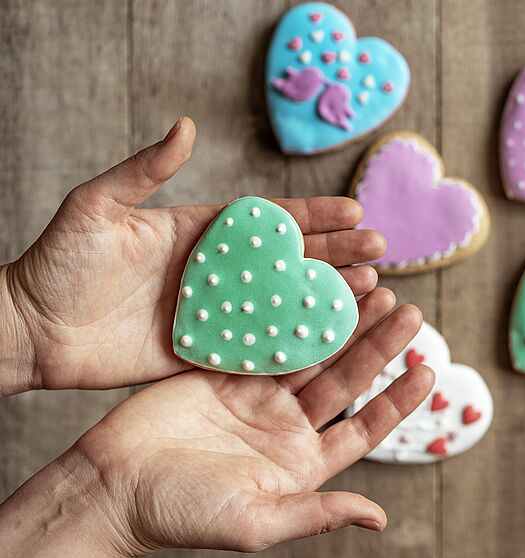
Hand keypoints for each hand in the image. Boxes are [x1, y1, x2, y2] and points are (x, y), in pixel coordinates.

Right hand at [0, 290, 432, 557]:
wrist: (112, 487)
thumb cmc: (181, 515)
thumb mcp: (257, 521)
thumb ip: (318, 515)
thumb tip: (378, 519)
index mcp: (302, 463)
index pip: (365, 428)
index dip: (397, 401)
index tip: (428, 370)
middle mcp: (285, 426)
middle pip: (344, 379)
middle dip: (377, 345)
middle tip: (407, 310)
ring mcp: (255, 396)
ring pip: (309, 351)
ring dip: (340, 322)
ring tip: (373, 288)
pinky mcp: (222, 372)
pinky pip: (264, 339)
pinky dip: (288, 316)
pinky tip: (313, 289)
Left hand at [2, 117, 383, 391]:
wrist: (32, 330)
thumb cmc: (58, 262)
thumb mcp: (97, 207)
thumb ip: (143, 171)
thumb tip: (186, 127)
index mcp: (199, 233)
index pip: (268, 220)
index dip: (314, 214)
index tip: (355, 210)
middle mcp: (216, 272)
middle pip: (289, 260)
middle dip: (336, 254)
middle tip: (379, 251)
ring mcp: (215, 313)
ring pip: (283, 302)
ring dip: (326, 296)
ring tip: (368, 289)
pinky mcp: (205, 352)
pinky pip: (258, 347)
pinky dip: (295, 342)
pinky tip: (328, 338)